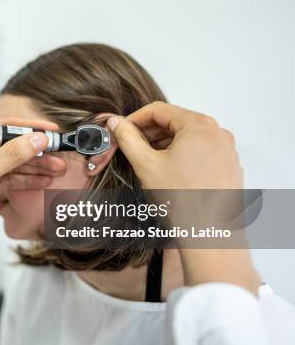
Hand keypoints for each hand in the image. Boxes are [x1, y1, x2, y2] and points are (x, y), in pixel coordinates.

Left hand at [0, 116, 58, 261]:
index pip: (2, 126)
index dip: (28, 127)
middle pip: (10, 146)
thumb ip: (9, 156)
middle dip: (36, 151)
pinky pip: (8, 180)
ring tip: (58, 169)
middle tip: (59, 153)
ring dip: (34, 167)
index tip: (50, 131)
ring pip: (12, 165)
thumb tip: (35, 140)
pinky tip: (43, 181)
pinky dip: (25, 181)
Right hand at [106, 101, 257, 294]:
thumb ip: (127, 138)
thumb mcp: (145, 164)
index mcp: (198, 126)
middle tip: (131, 147)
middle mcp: (217, 133)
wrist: (209, 233)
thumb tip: (115, 123)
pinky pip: (201, 151)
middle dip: (150, 133)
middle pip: (175, 121)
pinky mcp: (229, 165)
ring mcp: (226, 149)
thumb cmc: (183, 200)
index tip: (121, 130)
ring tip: (148, 162)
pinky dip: (183, 155)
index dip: (135, 119)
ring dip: (165, 144)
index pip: (159, 110)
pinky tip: (169, 173)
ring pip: (188, 137)